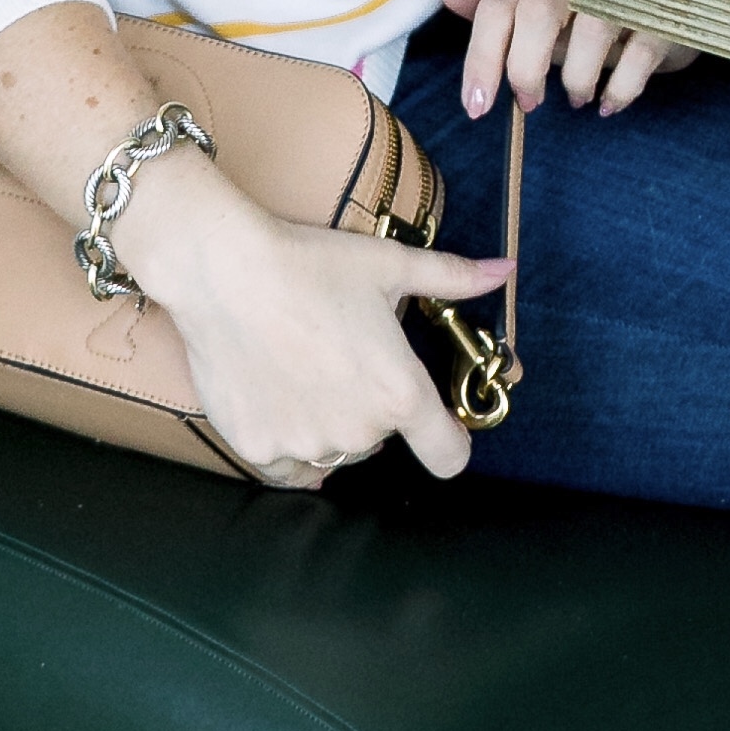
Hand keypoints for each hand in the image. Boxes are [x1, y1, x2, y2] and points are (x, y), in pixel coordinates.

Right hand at [122, 152, 507, 491]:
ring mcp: (306, 446)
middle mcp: (359, 433)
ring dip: (327, 424)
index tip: (435, 424)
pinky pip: (287, 465)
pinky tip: (277, 395)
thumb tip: (505, 271)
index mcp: (400, 394)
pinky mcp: (259, 449)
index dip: (449, 440)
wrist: (224, 270)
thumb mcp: (390, 265)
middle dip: (370, 409)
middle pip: (382, 442)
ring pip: (333, 451)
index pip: (449, 456)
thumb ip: (453, 278)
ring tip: (302, 367)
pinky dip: (287, 440)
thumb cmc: (311, 264)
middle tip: (341, 358)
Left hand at [443, 0, 695, 118]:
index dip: (482, 56)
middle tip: (528, 104)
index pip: (500, 1)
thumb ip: (495, 3)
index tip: (476, 105)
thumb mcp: (540, 5)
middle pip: (539, 11)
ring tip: (577, 97)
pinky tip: (609, 103)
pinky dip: (618, 90)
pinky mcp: (665, 11)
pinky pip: (638, 56)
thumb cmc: (592, 7)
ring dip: (576, 80)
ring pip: (590, 31)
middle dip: (525, 68)